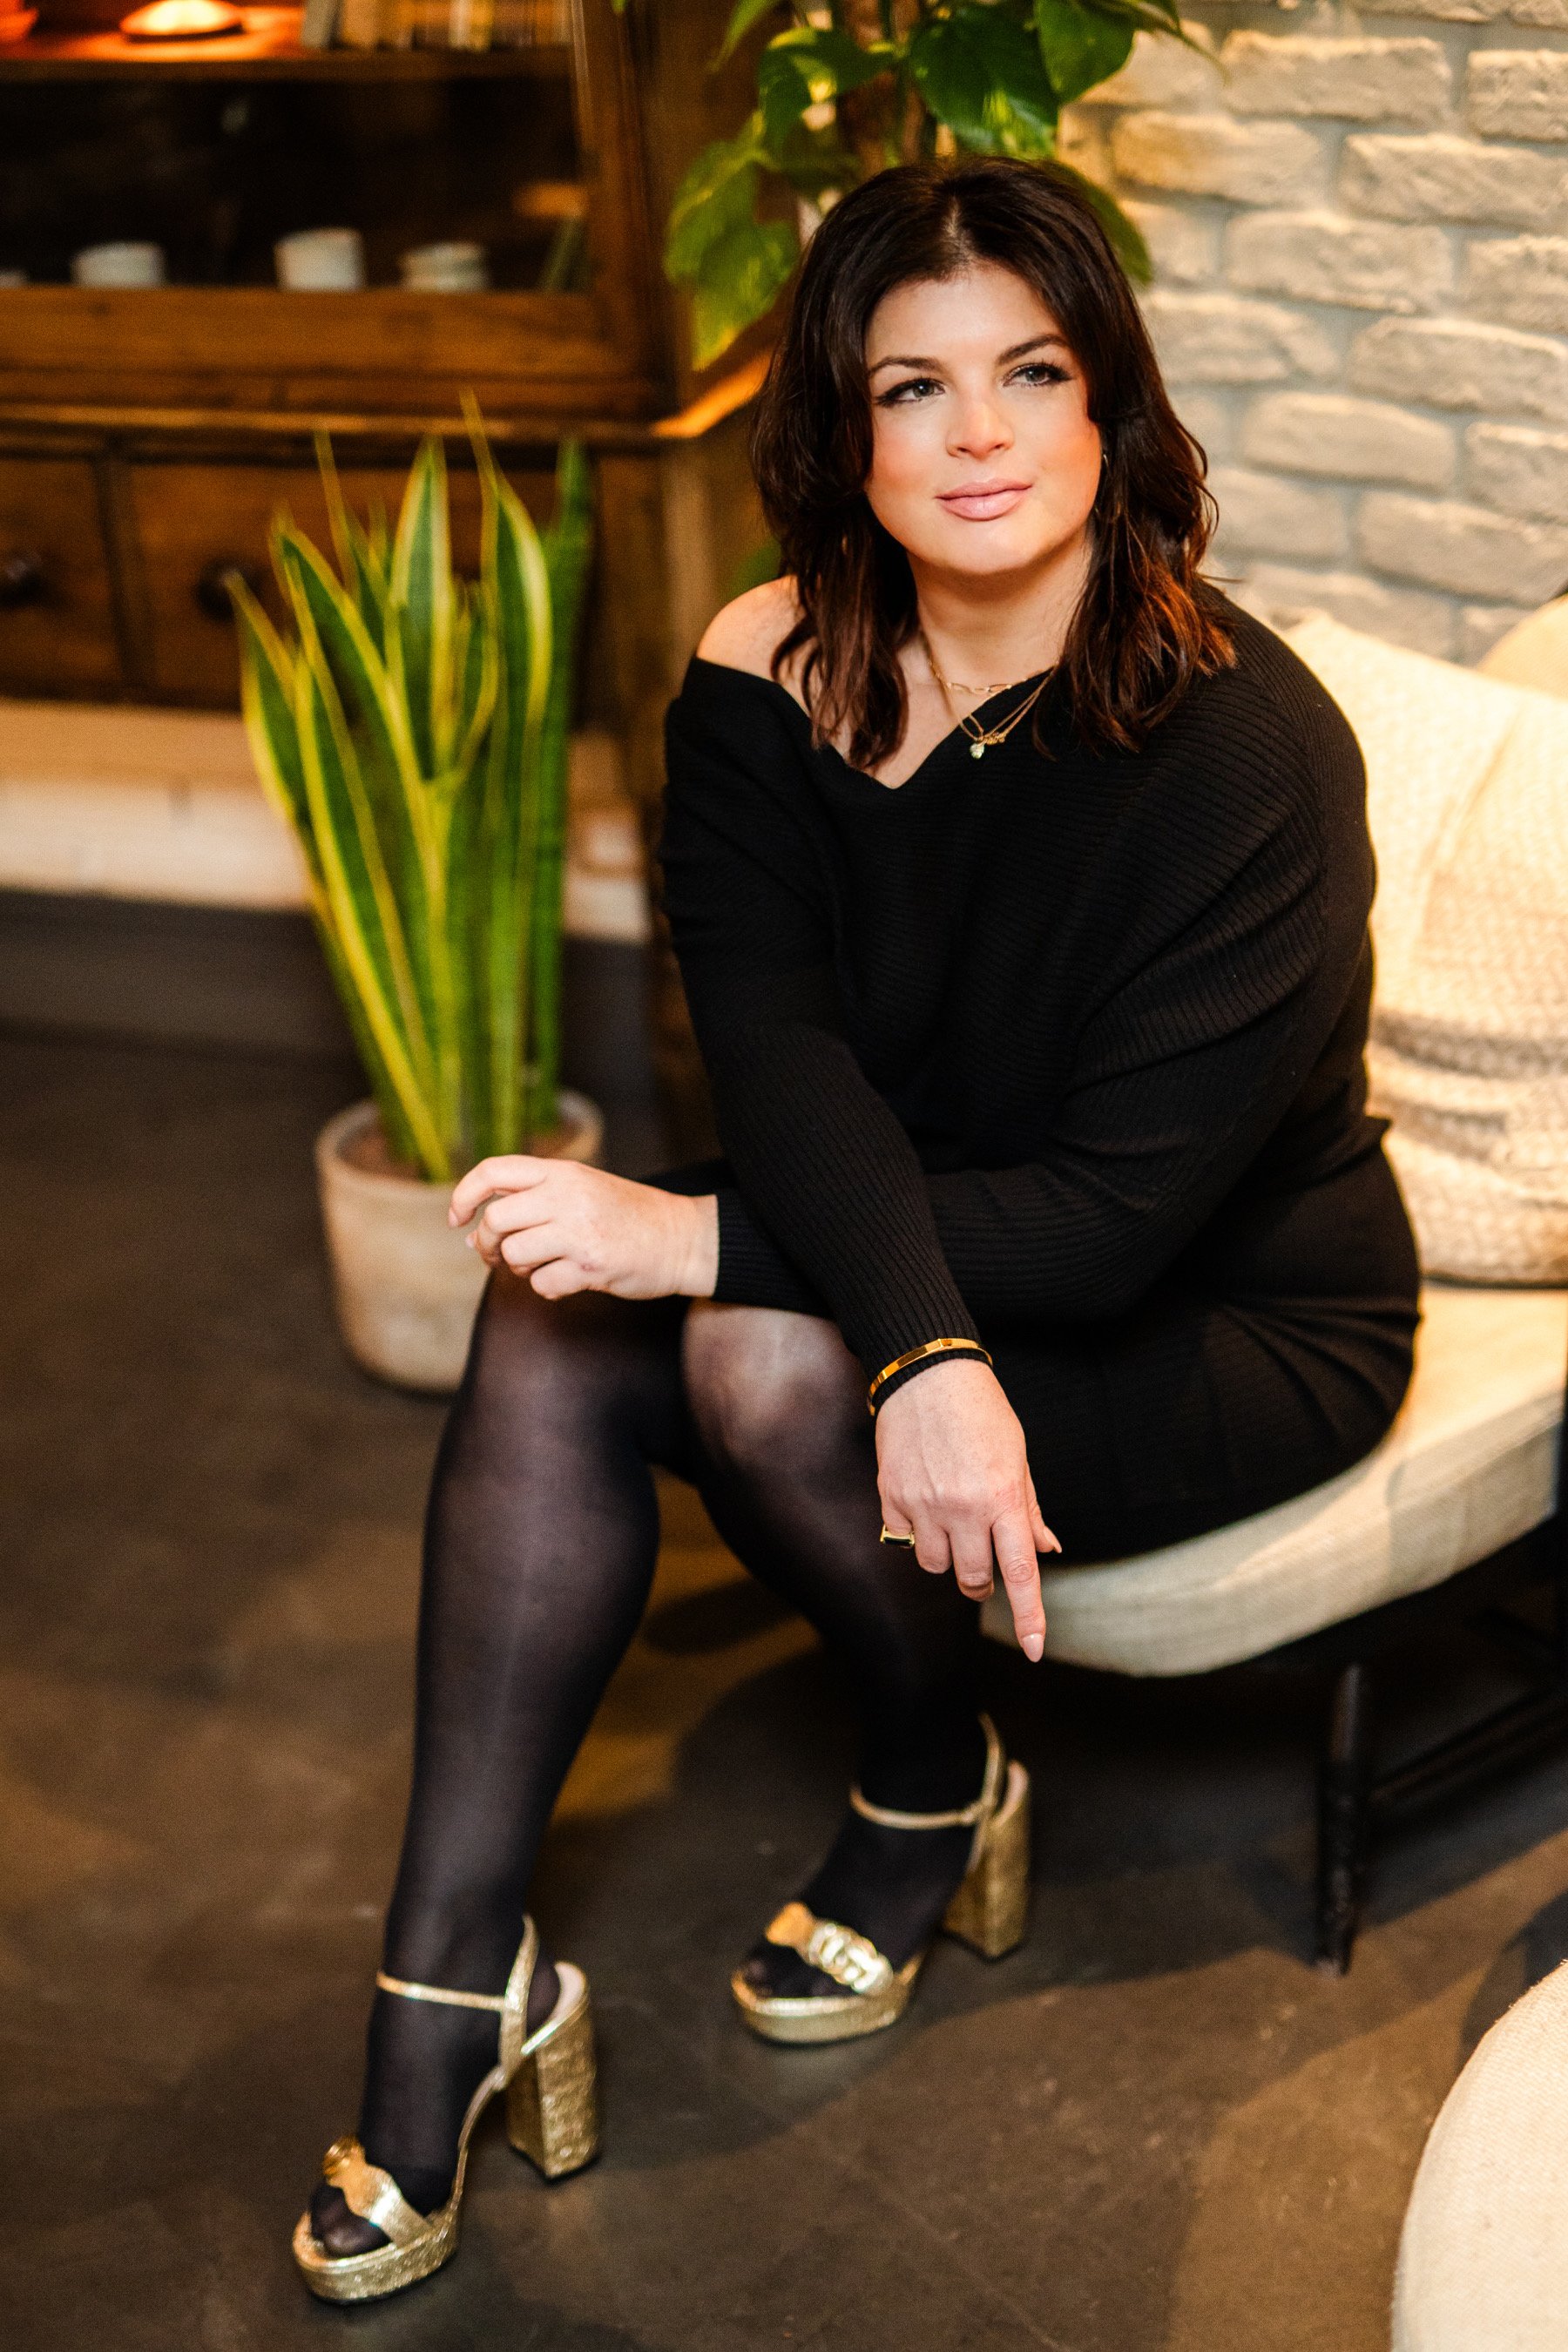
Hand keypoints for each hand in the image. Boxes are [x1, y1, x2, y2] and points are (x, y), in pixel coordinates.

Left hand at [449, 1159, 718, 1301]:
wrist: (682, 1237)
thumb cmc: (626, 1217)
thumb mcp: (579, 1191)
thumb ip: (530, 1203)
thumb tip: (472, 1235)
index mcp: (562, 1171)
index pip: (493, 1171)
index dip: (463, 1195)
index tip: (457, 1219)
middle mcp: (568, 1195)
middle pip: (496, 1219)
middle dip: (488, 1245)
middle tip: (498, 1256)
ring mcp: (580, 1229)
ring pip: (514, 1253)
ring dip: (518, 1268)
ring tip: (540, 1266)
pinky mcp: (592, 1264)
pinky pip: (542, 1283)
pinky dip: (547, 1288)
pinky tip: (567, 1281)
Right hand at [874, 1358, 1058, 1660]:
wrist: (927, 1373)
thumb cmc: (982, 1413)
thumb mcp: (1018, 1457)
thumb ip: (1029, 1508)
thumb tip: (1045, 1550)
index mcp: (1005, 1497)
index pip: (1020, 1572)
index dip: (1029, 1616)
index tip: (1035, 1650)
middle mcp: (965, 1507)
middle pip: (974, 1580)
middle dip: (981, 1579)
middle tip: (982, 1555)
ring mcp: (925, 1505)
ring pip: (936, 1567)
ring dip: (947, 1555)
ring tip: (949, 1520)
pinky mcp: (892, 1497)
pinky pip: (905, 1540)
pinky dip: (915, 1532)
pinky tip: (922, 1498)